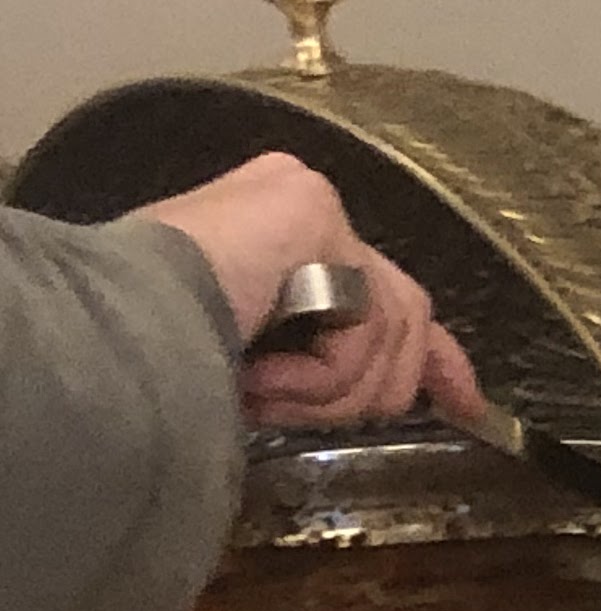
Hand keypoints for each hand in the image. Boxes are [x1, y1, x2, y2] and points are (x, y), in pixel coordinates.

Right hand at [133, 150, 485, 430]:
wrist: (122, 330)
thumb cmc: (170, 356)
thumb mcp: (271, 367)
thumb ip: (335, 363)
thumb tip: (422, 397)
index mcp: (289, 241)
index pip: (394, 296)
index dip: (438, 358)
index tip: (468, 407)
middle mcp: (308, 207)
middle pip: (407, 319)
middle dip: (367, 388)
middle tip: (288, 403)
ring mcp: (314, 204)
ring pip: (392, 331)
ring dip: (329, 390)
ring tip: (261, 389)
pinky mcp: (313, 208)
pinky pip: (364, 320)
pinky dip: (322, 372)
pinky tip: (265, 371)